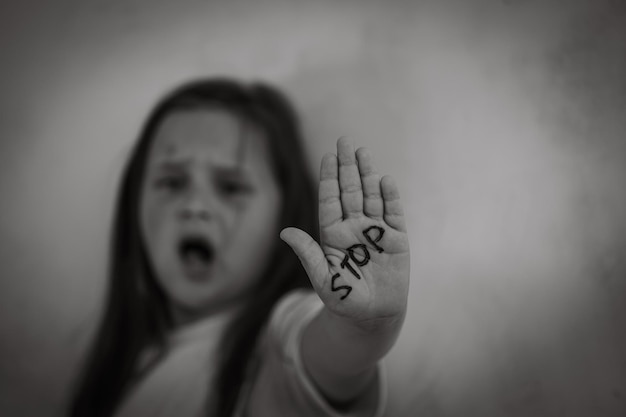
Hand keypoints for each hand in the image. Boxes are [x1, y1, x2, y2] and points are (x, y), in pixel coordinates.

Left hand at [281, 137, 409, 327]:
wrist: (372, 318)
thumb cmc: (344, 300)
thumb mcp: (323, 278)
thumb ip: (308, 253)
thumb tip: (285, 232)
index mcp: (333, 235)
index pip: (330, 200)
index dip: (329, 178)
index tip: (327, 156)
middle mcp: (354, 228)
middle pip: (350, 192)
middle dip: (347, 166)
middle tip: (345, 140)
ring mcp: (376, 232)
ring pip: (371, 197)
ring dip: (367, 174)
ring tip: (362, 152)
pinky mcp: (397, 241)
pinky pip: (393, 214)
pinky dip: (390, 197)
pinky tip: (384, 180)